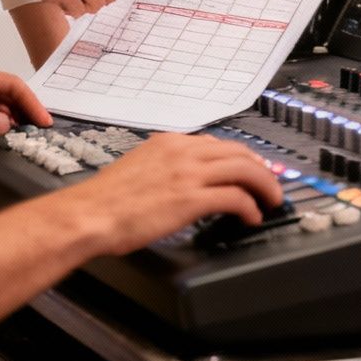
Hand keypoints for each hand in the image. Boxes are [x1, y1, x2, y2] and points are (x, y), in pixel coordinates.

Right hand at [61, 134, 284, 255]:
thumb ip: (162, 167)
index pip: (217, 144)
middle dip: (261, 169)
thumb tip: (177, 180)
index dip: (240, 158)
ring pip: (245, 170)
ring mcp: (188, 174)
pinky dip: (250, 206)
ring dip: (265, 186)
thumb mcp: (137, 168)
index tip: (249, 170)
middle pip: (239, 152)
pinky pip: (235, 197)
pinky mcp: (191, 199)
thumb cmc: (105, 201)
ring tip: (271, 201)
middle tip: (270, 186)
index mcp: (168, 143)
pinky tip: (251, 217)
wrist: (89, 214)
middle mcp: (182, 152)